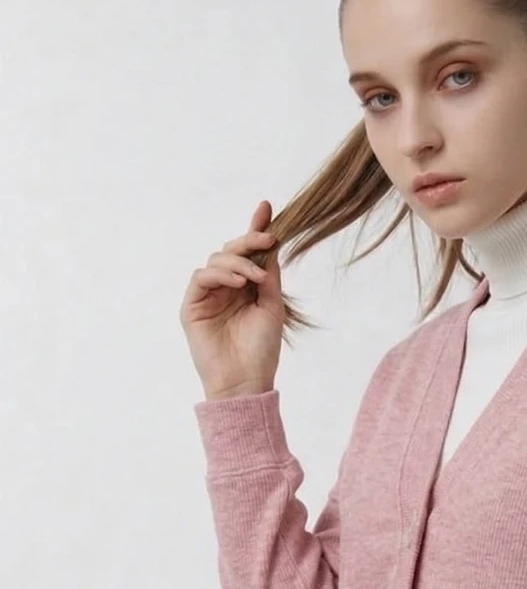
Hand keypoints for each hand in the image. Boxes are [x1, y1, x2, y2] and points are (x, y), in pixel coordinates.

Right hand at [180, 200, 284, 398]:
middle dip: (249, 241)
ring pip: (216, 259)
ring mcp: (207, 296)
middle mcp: (225, 288)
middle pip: (231, 251)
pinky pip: (202, 277)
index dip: (255, 229)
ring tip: (255, 278)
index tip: (266, 207)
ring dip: (238, 262)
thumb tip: (271, 242)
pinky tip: (239, 284)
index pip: (248, 253)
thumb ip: (268, 274)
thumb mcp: (272, 305)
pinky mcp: (192, 306)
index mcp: (245, 287)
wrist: (246, 381)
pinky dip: (221, 274)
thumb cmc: (262, 349)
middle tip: (268, 239)